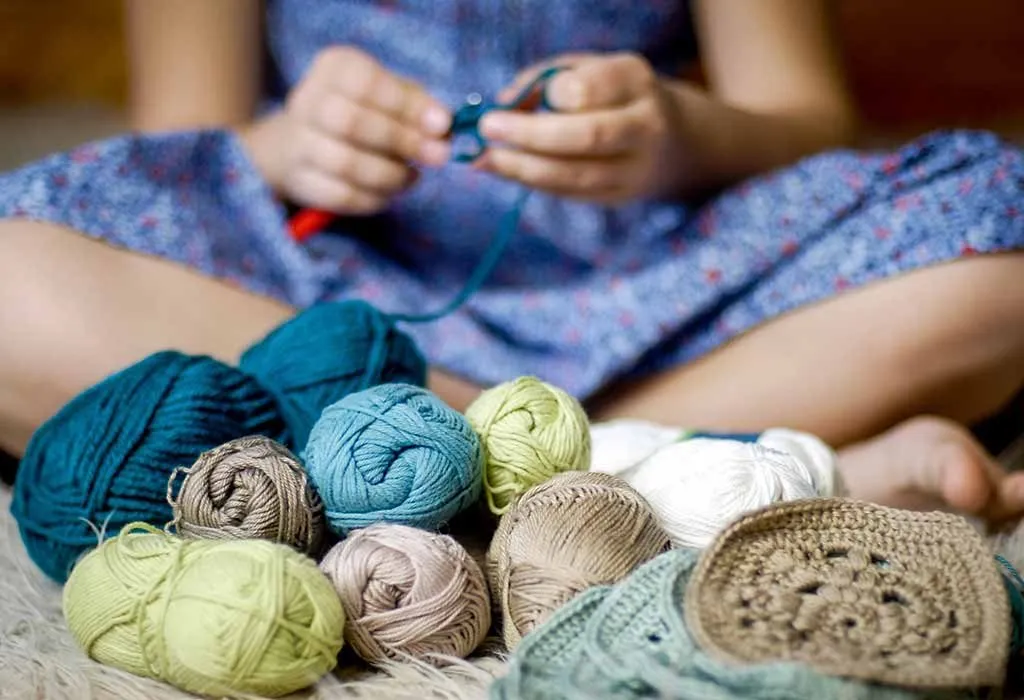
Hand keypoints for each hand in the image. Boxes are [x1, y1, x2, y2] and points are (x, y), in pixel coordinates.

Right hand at [242, 46, 452, 214]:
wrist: (302, 142)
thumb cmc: (363, 111)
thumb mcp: (390, 96)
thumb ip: (418, 107)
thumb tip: (445, 127)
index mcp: (334, 69)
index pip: (366, 83)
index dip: (406, 106)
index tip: (442, 126)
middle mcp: (307, 101)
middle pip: (351, 122)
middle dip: (403, 141)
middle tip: (438, 156)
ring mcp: (297, 142)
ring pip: (345, 163)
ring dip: (390, 175)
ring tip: (412, 176)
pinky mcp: (300, 180)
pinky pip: (339, 195)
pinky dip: (373, 198)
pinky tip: (390, 193)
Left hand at [475, 53, 680, 202]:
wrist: (671, 139)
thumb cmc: (612, 93)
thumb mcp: (586, 67)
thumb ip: (545, 78)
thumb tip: (503, 103)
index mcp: (636, 81)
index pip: (593, 88)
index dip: (551, 95)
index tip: (516, 97)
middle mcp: (645, 126)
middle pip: (588, 136)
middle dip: (530, 135)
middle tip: (486, 127)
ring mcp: (636, 168)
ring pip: (576, 174)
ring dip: (524, 168)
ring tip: (484, 158)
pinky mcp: (619, 197)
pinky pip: (570, 193)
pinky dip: (532, 183)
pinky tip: (502, 170)